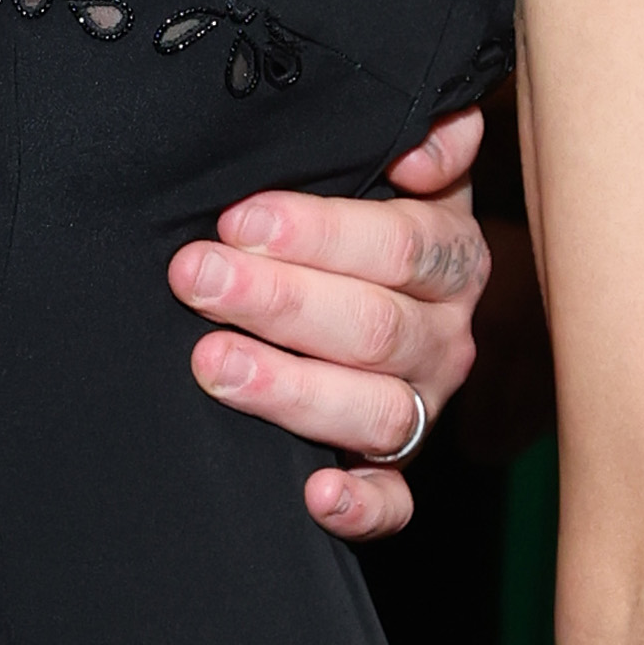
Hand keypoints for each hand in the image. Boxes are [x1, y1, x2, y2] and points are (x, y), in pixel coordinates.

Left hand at [167, 107, 488, 536]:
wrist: (362, 294)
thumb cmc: (354, 224)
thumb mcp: (385, 166)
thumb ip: (423, 138)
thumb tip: (424, 146)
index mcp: (448, 257)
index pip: (401, 246)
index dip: (321, 233)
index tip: (239, 219)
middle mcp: (444, 336)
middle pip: (374, 327)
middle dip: (277, 301)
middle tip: (195, 277)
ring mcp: (421, 408)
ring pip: (376, 411)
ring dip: (291, 391)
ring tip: (212, 364)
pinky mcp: (395, 472)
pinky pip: (393, 504)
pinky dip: (360, 505)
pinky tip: (314, 491)